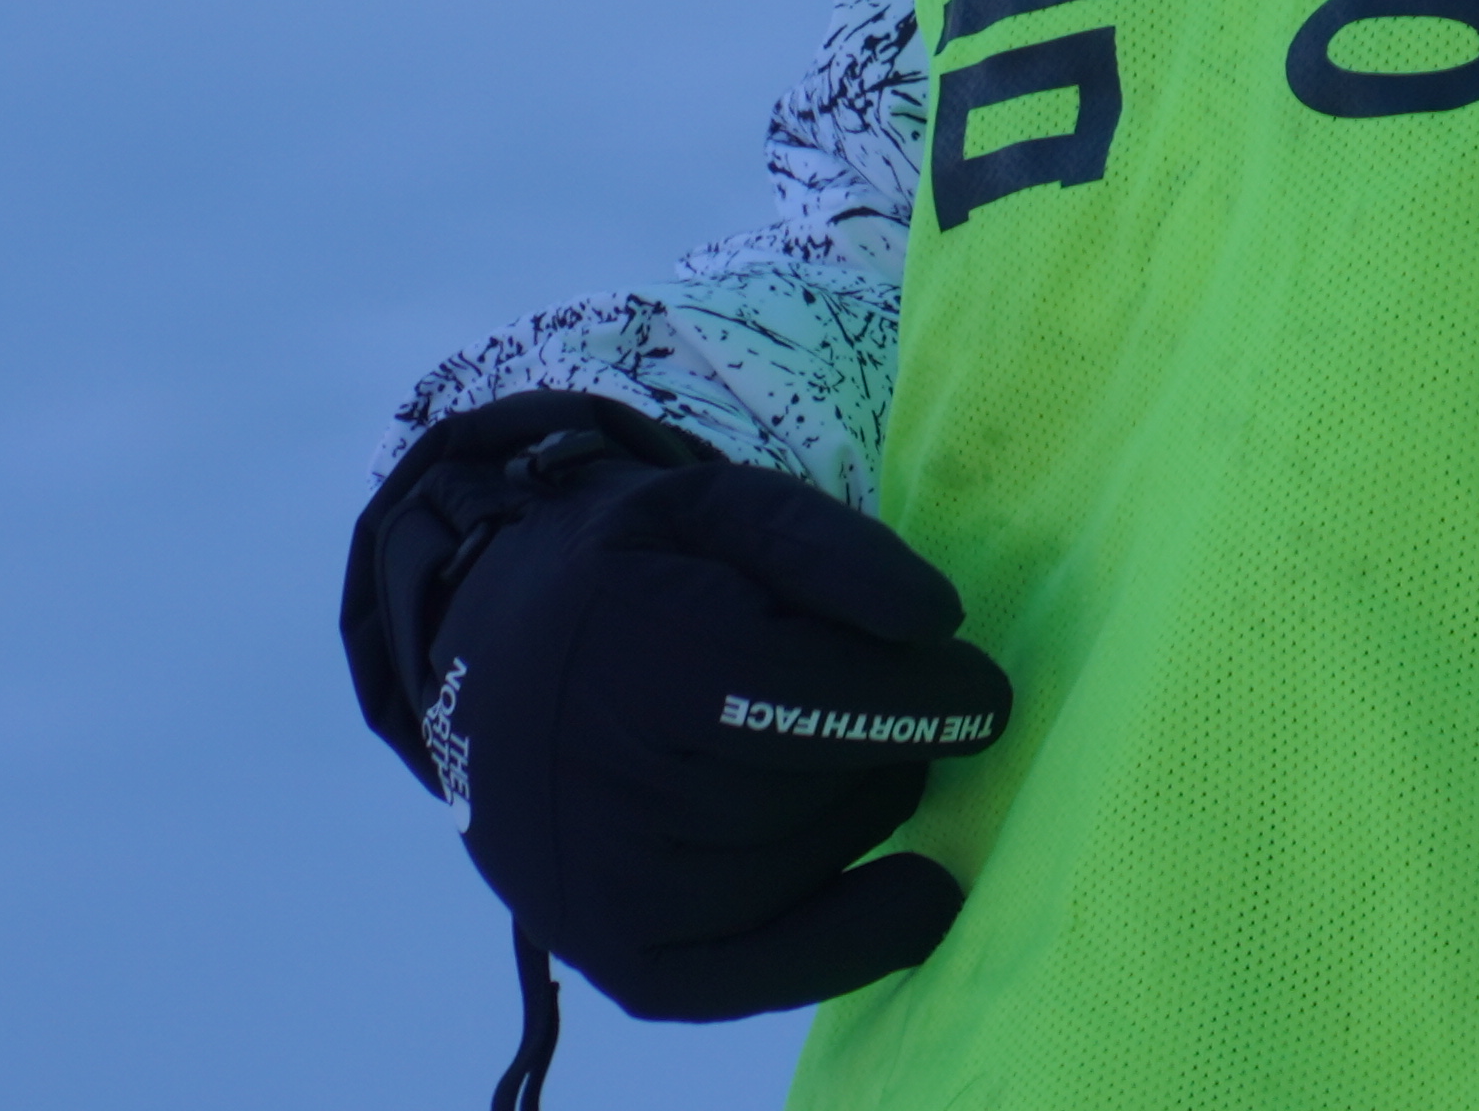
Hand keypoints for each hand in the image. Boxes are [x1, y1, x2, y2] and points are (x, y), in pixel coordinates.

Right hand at [341, 395, 1010, 1018]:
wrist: (492, 663)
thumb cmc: (631, 576)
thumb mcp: (714, 508)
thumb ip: (826, 548)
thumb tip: (935, 623)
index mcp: (627, 650)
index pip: (802, 693)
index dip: (913, 696)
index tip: (987, 694)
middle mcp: (607, 784)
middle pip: (813, 783)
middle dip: (883, 745)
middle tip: (886, 709)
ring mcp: (609, 887)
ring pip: (806, 861)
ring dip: (862, 810)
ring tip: (834, 759)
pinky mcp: (623, 958)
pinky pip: (765, 970)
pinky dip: (857, 938)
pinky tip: (923, 893)